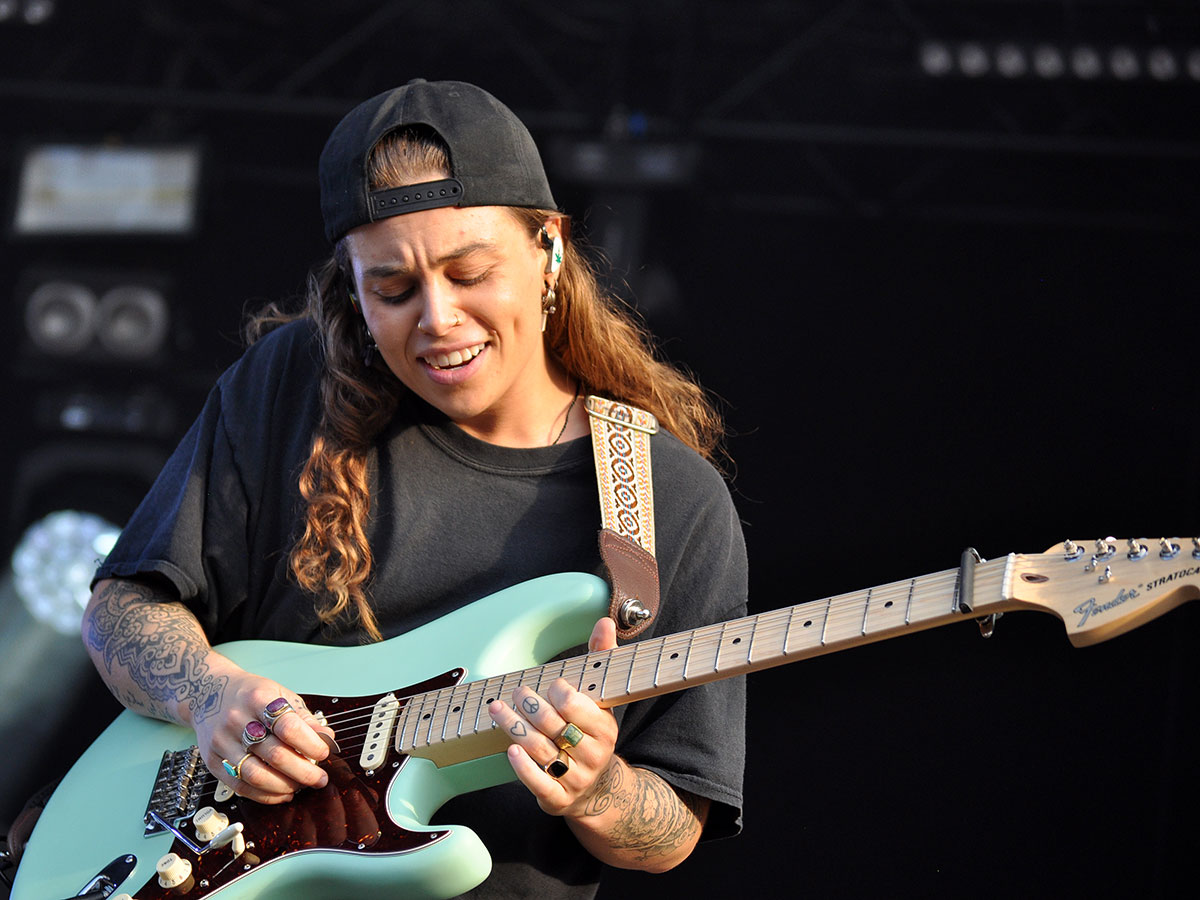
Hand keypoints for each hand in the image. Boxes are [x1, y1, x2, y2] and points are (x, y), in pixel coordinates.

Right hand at [191, 671, 336, 804]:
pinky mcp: (213, 761)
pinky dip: (265, 795)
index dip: (311, 744)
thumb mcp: (279, 694)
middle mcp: (236, 720)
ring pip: (256, 775)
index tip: (324, 753)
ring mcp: (222, 742)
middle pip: (275, 755)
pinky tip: (281, 793)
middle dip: (304, 772)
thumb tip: (326, 738)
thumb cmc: (249, 695)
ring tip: (301, 786)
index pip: (288, 727)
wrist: (209, 693)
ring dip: (285, 787)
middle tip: (319, 778)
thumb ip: (303, 717)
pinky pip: (240, 787)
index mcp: (257, 699)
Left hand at [487, 616, 619, 816]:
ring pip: (541, 750)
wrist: (598, 789)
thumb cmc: (592, 732)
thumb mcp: (601, 698)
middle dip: (531, 707)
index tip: (550, 685)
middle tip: (516, 692)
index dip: (561, 694)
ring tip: (497, 710)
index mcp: (604, 728)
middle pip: (555, 727)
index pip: (578, 707)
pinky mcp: (558, 798)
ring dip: (515, 728)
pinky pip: (539, 782)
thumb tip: (605, 622)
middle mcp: (592, 754)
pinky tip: (509, 749)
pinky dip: (522, 767)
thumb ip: (601, 659)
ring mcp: (575, 778)